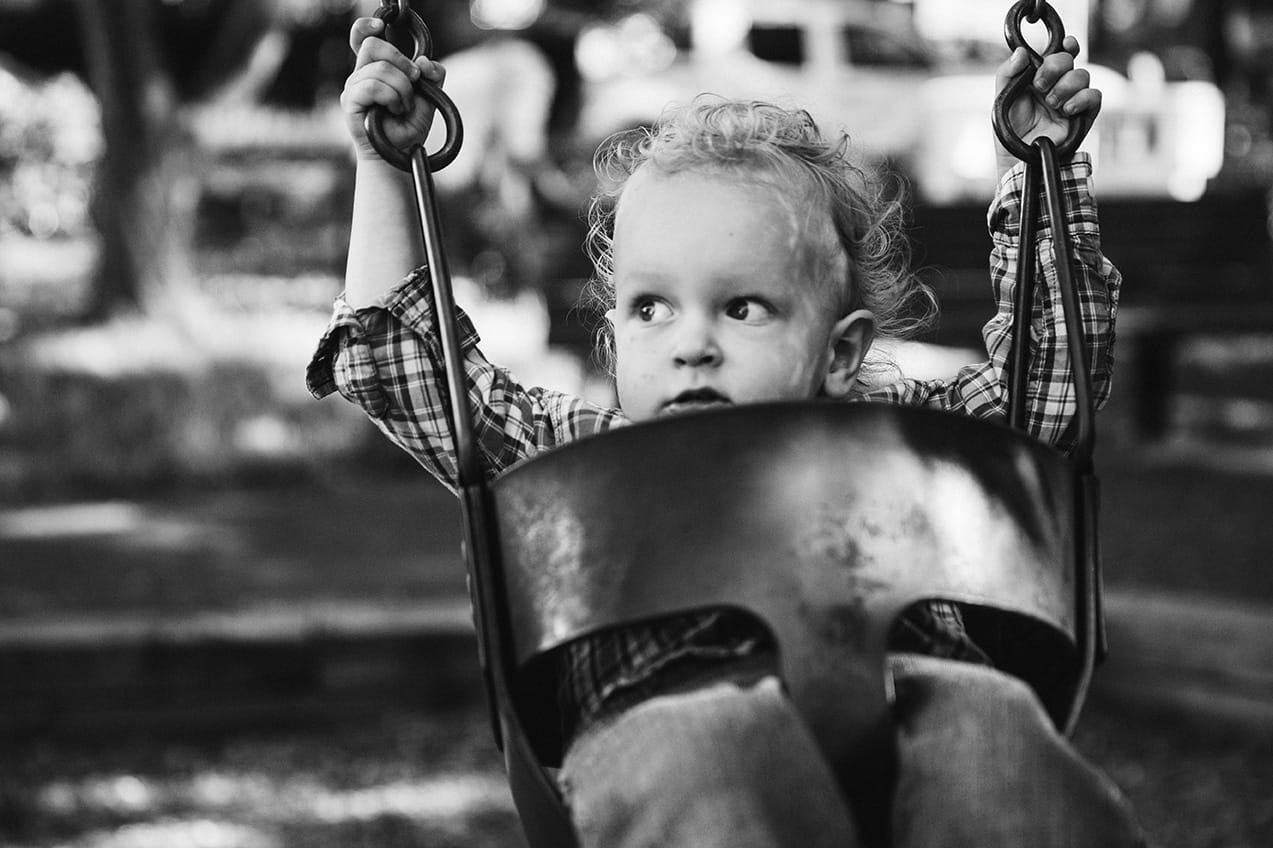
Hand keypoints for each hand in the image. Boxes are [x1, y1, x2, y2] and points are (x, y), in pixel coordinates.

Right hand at [340, 16, 445, 161]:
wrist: (401, 154)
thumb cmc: (410, 127)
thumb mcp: (429, 97)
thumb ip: (432, 75)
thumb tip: (423, 62)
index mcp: (376, 69)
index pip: (362, 38)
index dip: (368, 27)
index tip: (381, 26)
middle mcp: (361, 75)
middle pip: (372, 45)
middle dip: (400, 60)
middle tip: (414, 80)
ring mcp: (353, 88)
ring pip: (379, 69)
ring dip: (401, 88)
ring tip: (404, 106)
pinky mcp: (350, 102)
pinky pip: (372, 86)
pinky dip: (391, 97)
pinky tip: (395, 110)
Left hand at [994, 35, 1101, 177]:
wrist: (1018, 159)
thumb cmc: (1009, 131)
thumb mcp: (1002, 99)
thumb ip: (1007, 73)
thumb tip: (1021, 52)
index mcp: (1040, 77)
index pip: (1059, 53)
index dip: (1065, 45)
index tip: (1063, 44)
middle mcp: (1058, 86)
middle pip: (1069, 60)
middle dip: (1055, 67)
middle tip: (1040, 85)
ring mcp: (1072, 100)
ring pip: (1083, 76)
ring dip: (1065, 86)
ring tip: (1051, 103)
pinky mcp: (1084, 116)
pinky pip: (1094, 97)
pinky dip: (1082, 99)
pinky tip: (1067, 110)